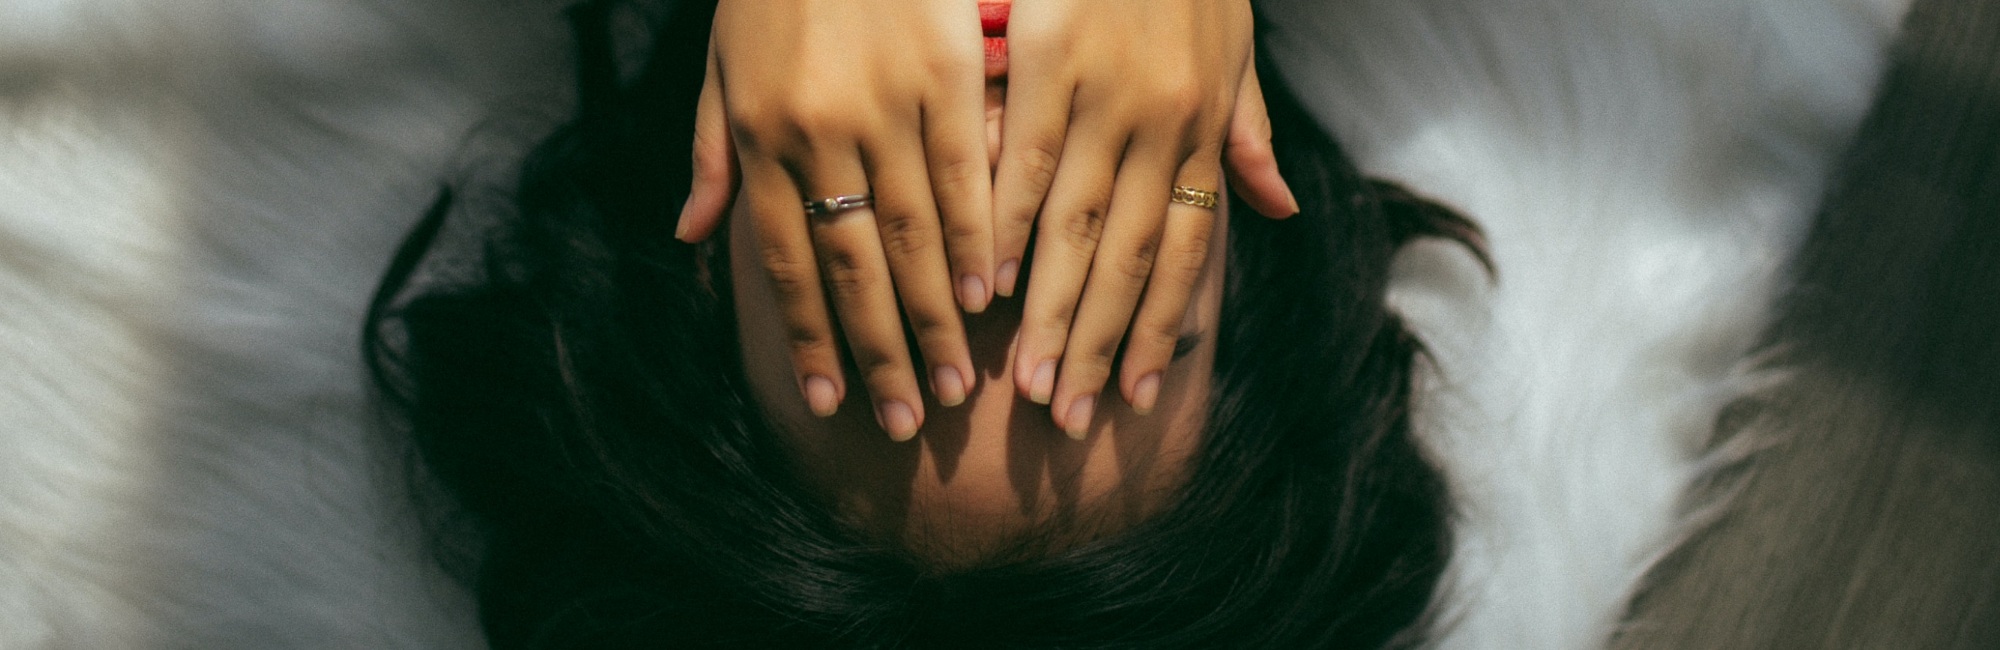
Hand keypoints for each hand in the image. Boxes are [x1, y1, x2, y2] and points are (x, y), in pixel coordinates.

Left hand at [675, 0, 991, 440]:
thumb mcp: (719, 62)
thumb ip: (711, 152)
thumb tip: (692, 238)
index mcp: (760, 134)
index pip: (783, 262)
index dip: (808, 335)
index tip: (828, 400)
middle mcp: (818, 131)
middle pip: (853, 266)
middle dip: (880, 352)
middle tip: (910, 420)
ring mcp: (885, 102)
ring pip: (912, 233)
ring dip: (935, 318)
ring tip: (959, 382)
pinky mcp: (945, 69)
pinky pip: (965, 171)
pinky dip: (976, 237)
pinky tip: (989, 291)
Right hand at [995, 0, 1297, 436]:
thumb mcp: (1240, 46)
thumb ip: (1250, 131)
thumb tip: (1279, 210)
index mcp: (1204, 127)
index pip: (1185, 254)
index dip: (1160, 331)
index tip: (1136, 398)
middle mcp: (1163, 126)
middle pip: (1125, 261)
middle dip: (1097, 349)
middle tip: (1065, 421)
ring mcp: (1107, 95)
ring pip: (1075, 228)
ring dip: (1050, 314)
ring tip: (1026, 380)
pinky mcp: (1052, 59)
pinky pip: (1027, 160)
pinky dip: (1007, 225)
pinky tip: (989, 282)